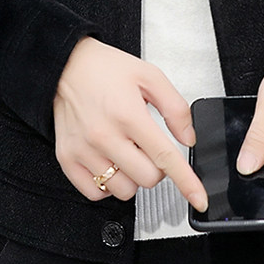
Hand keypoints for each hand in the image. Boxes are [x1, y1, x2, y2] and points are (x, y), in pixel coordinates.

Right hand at [52, 37, 207, 211]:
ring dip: (132, 177)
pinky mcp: (67, 158)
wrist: (65, 65)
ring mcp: (84, 150)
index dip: (186, 181)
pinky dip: (107, 185)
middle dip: (156, 167)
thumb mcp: (150, 76)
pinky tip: (110, 163)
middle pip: (147, 179)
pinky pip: (95, 193)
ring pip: (123, 190)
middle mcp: (105, 136)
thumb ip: (175, 107)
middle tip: (148, 147)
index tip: (198, 198)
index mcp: (128, 115)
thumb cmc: (105, 69)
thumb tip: (188, 138)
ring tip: (126, 152)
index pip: (164, 157)